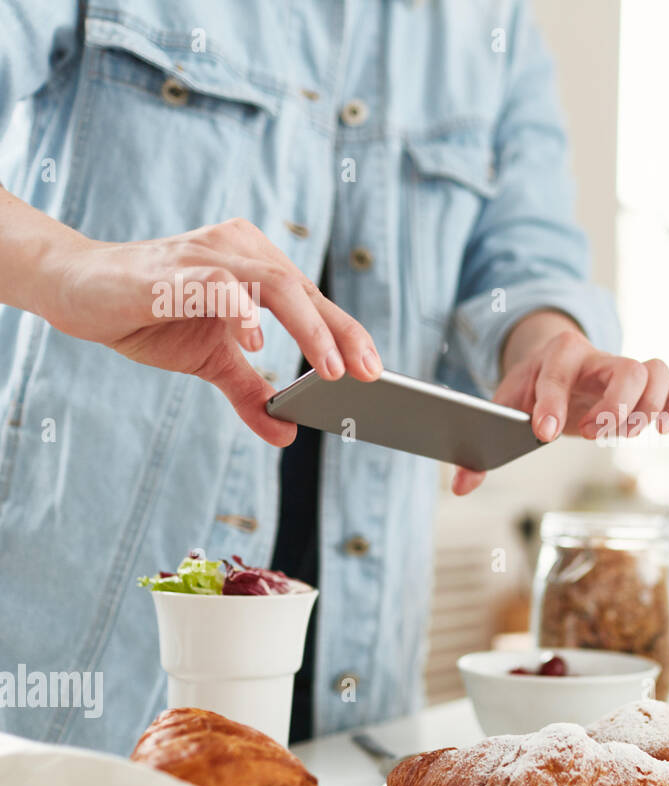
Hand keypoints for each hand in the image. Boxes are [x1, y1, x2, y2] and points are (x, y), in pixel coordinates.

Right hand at [38, 215, 381, 444]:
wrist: (75, 291)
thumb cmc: (149, 316)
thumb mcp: (211, 362)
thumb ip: (251, 392)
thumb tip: (286, 435)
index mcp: (257, 264)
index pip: (313, 299)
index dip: (347, 333)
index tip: (375, 371)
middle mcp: (241, 250)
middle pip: (304, 290)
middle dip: (341, 335)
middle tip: (366, 374)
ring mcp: (208, 255)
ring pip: (274, 284)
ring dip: (308, 329)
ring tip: (329, 369)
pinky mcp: (173, 269)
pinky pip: (219, 284)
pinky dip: (242, 312)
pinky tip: (256, 344)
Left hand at [451, 311, 668, 494]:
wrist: (561, 361)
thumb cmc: (535, 387)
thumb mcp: (505, 406)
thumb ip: (482, 449)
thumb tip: (460, 486)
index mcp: (559, 356)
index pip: (559, 372)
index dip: (553, 402)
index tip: (544, 433)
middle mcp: (599, 358)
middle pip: (626, 368)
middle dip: (614, 405)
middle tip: (592, 434)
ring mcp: (627, 371)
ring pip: (655, 371)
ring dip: (647, 407)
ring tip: (624, 433)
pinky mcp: (647, 388)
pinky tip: (663, 428)